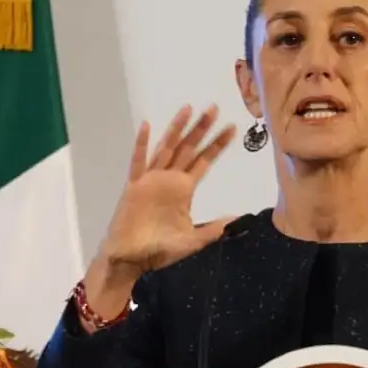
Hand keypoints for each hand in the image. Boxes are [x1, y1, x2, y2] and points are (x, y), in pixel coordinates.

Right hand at [98, 104, 236, 278]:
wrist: (131, 260)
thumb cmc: (159, 250)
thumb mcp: (193, 240)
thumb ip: (213, 229)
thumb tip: (236, 219)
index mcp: (183, 189)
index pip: (203, 161)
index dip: (217, 145)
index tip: (232, 127)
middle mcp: (168, 179)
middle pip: (188, 148)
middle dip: (201, 129)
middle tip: (214, 107)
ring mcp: (150, 180)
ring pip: (166, 149)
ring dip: (176, 129)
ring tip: (188, 109)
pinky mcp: (133, 187)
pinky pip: (138, 163)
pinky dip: (142, 145)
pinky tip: (147, 127)